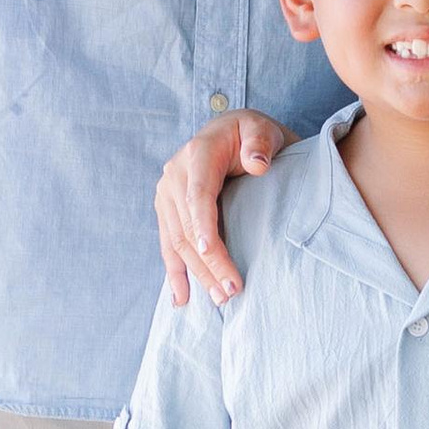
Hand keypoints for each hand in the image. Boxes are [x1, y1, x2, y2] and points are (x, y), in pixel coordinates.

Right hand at [156, 110, 292, 306]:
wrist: (233, 133)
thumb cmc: (251, 133)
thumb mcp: (261, 129)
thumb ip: (260, 142)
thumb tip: (257, 165)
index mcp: (197, 154)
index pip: (198, 194)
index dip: (203, 224)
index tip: (212, 252)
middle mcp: (174, 174)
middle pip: (188, 226)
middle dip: (208, 262)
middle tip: (231, 291)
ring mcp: (167, 194)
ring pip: (178, 241)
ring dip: (197, 273)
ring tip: (220, 299)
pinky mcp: (167, 210)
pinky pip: (169, 245)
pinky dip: (175, 273)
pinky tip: (181, 299)